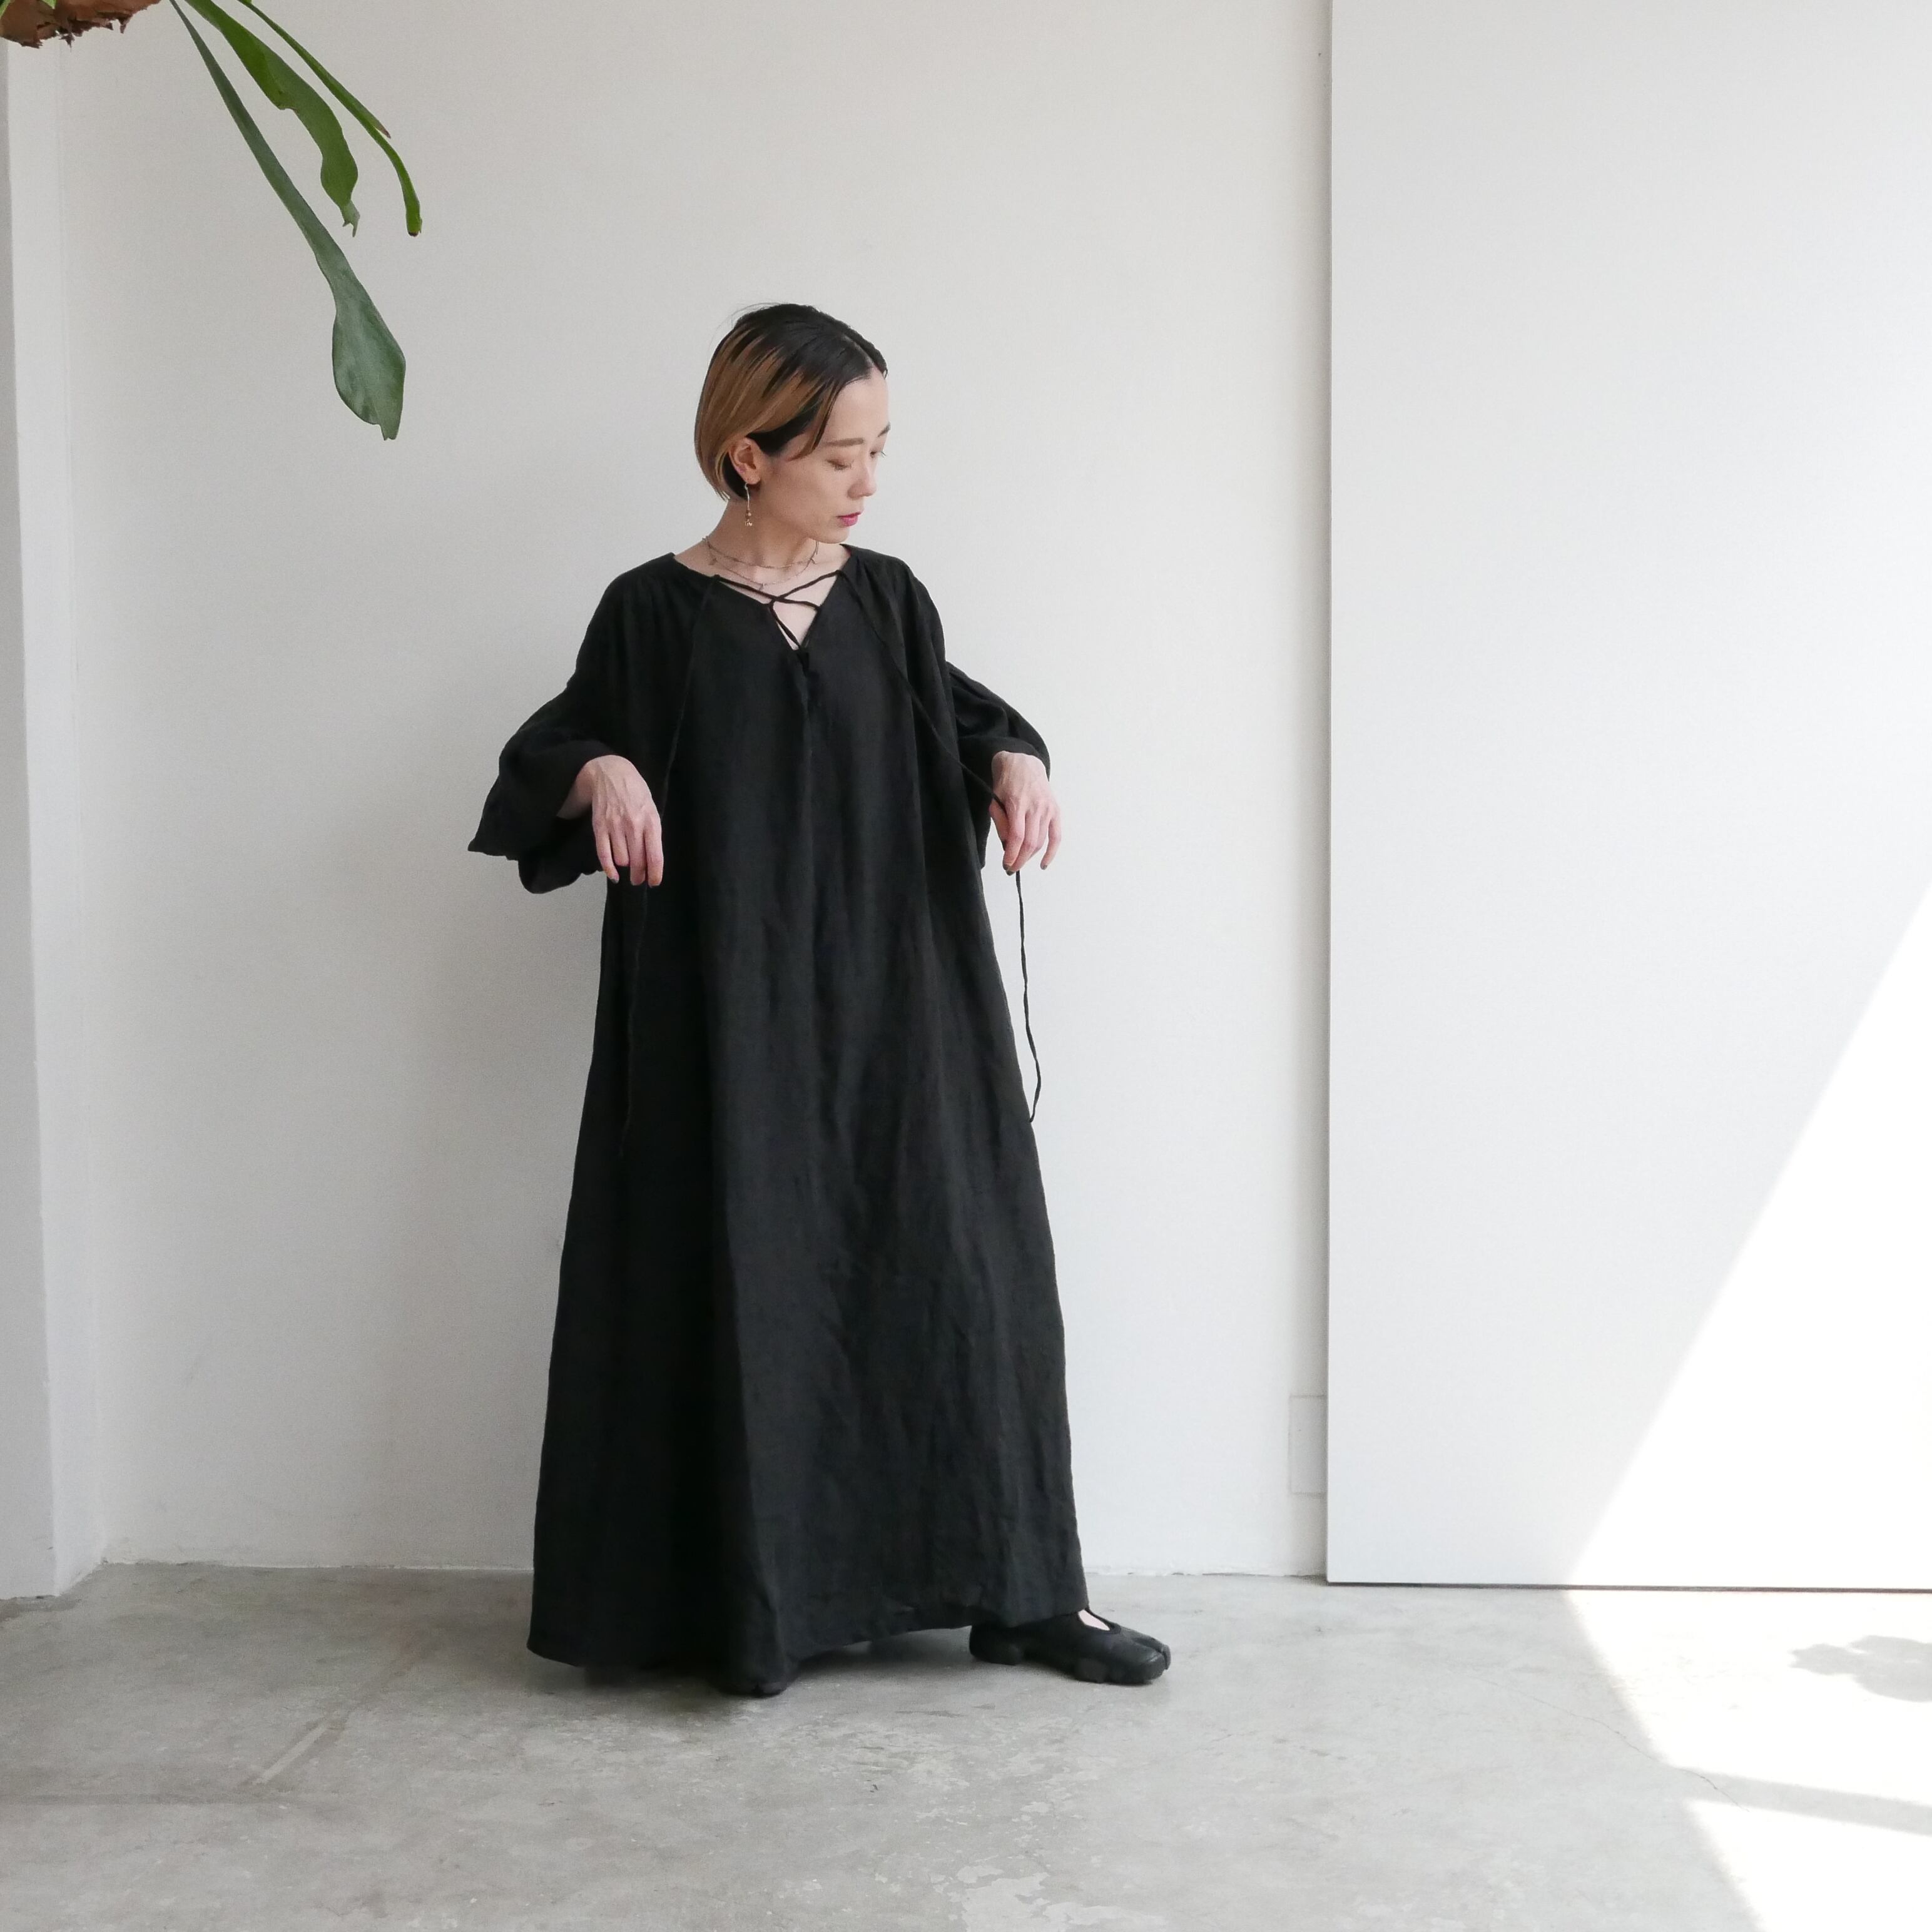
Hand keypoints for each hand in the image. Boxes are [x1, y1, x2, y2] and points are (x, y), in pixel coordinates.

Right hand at [567, 754, 661, 885]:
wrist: (611, 774)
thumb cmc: (637, 793)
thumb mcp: (651, 809)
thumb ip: (652, 833)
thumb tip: (652, 860)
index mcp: (651, 821)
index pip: (655, 856)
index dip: (655, 874)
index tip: (654, 882)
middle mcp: (633, 825)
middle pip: (638, 861)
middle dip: (639, 875)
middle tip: (639, 879)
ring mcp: (615, 826)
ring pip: (622, 860)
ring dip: (625, 867)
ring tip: (627, 866)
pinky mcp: (599, 826)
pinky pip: (603, 854)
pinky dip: (609, 869)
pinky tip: (614, 875)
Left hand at [988, 750, 1060, 872]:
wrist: (1024, 763)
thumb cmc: (1006, 781)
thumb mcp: (995, 799)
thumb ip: (1000, 821)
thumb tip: (1007, 844)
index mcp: (1018, 803)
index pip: (1016, 836)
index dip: (1011, 854)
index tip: (1006, 864)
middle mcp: (1035, 807)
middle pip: (1030, 843)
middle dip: (1020, 860)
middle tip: (1011, 868)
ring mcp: (1048, 809)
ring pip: (1041, 841)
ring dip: (1030, 856)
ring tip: (1020, 861)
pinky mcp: (1055, 811)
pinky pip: (1056, 836)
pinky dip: (1051, 852)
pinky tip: (1043, 864)